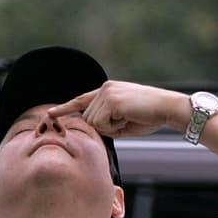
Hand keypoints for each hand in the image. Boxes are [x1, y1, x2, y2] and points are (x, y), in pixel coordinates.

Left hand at [49, 81, 189, 138]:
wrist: (168, 108)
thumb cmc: (151, 116)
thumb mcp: (124, 120)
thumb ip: (107, 122)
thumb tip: (93, 130)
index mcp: (107, 90)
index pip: (82, 100)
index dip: (65, 108)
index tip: (50, 114)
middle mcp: (104, 88)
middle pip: (89, 119)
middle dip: (106, 128)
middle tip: (127, 122)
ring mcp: (106, 92)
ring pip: (94, 123)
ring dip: (111, 128)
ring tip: (129, 118)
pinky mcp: (110, 100)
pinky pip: (101, 124)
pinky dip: (114, 128)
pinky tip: (128, 118)